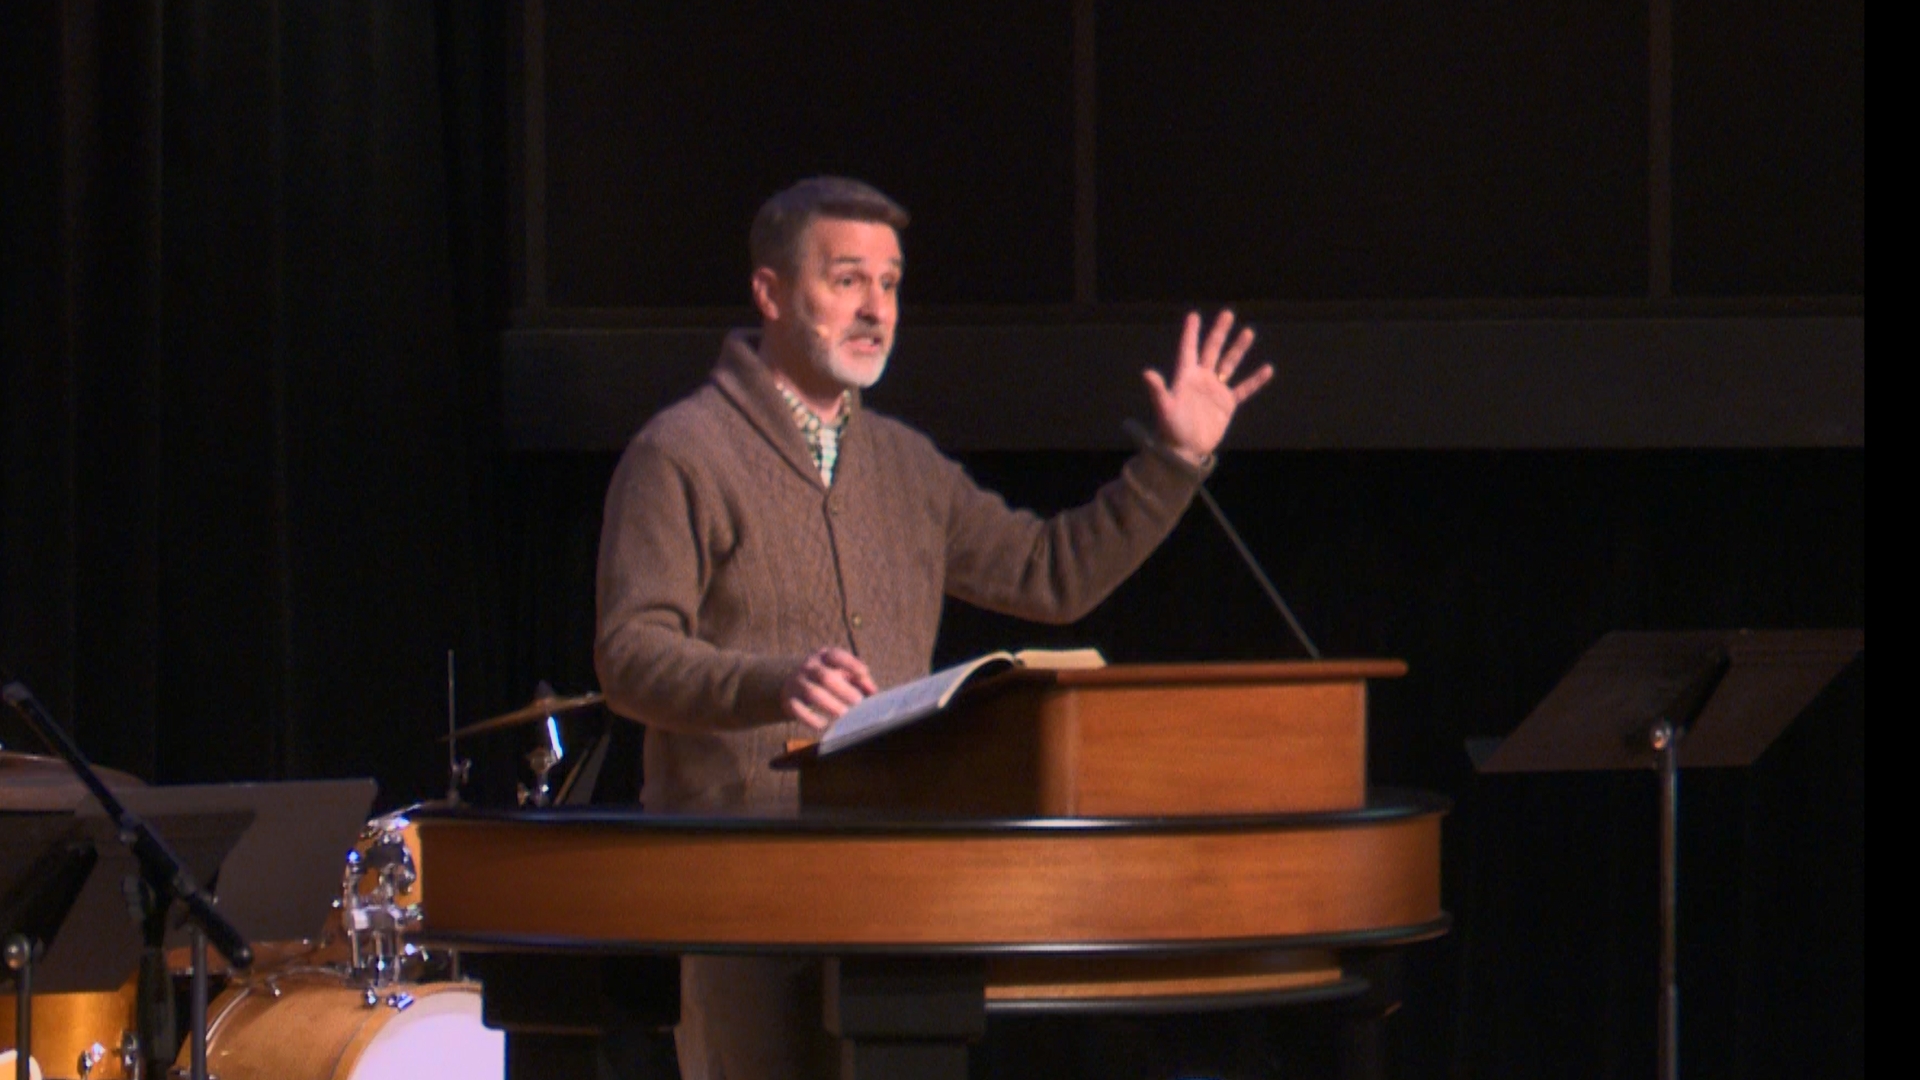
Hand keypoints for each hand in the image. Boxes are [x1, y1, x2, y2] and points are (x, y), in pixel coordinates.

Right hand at [781, 647, 877, 729]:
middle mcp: (809, 667)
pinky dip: (811, 719)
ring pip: (812, 693)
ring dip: (830, 705)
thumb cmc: (826, 677)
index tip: (863, 672)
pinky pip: (798, 710)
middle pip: (825, 677)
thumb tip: (873, 692)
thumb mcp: (841, 672)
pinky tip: (824, 725)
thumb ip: (859, 680)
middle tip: (858, 702)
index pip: (836, 655)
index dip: (850, 663)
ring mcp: (797, 682)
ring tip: (844, 715)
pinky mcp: (789, 700)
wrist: (791, 681)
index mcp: (824, 656)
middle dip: (843, 690)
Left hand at [1143, 310, 1272, 464]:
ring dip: (1238, 349)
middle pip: (1211, 350)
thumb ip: (1158, 390)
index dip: (1191, 333)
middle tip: (1227, 313)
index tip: (1194, 315)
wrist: (1184, 451)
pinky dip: (1255, 380)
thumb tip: (1146, 373)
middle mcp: (1200, 380)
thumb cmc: (1170, 429)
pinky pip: (1243, 389)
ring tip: (1248, 332)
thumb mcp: (1164, 408)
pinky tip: (1267, 369)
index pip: (1188, 349)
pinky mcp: (1226, 404)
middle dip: (1219, 332)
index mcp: (1185, 377)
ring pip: (1229, 365)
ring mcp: (1214, 391)